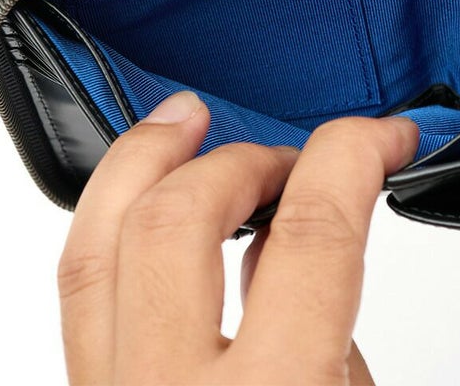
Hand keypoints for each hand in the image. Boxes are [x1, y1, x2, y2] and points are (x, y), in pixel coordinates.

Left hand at [58, 91, 417, 384]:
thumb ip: (329, 344)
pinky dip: (106, 220)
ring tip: (181, 116)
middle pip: (182, 219)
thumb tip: (293, 256)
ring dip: (142, 159)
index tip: (380, 136)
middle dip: (244, 161)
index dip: (351, 159)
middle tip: (291, 162)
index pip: (310, 238)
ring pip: (95, 243)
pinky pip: (78, 288)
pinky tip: (138, 194)